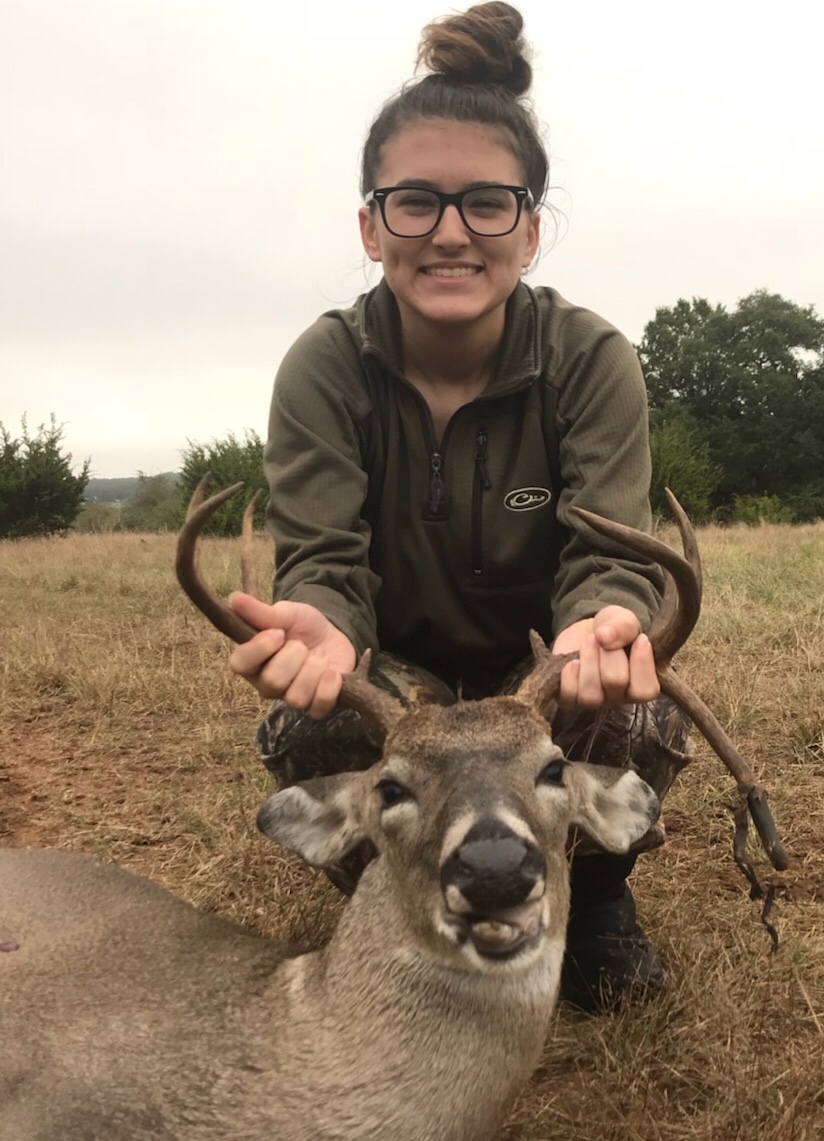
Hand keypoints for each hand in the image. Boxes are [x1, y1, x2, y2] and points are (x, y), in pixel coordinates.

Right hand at [226, 594, 356, 719]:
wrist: (332, 634)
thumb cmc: (301, 626)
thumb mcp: (284, 613)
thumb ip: (260, 611)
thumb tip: (233, 598)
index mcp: (252, 661)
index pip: (239, 665)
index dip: (260, 648)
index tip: (278, 632)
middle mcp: (266, 685)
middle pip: (272, 682)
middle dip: (294, 656)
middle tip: (301, 644)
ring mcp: (290, 698)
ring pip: (295, 698)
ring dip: (313, 670)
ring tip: (319, 656)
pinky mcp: (316, 706)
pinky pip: (318, 708)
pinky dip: (329, 687)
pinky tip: (332, 671)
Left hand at [552, 605, 658, 707]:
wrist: (584, 631)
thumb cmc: (612, 631)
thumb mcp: (624, 620)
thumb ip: (623, 626)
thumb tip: (605, 636)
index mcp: (639, 684)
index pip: (645, 690)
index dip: (642, 663)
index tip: (639, 638)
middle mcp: (617, 697)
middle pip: (615, 683)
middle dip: (610, 652)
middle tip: (603, 636)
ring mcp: (593, 700)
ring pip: (591, 695)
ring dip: (589, 660)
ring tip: (589, 641)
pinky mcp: (569, 697)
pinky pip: (568, 695)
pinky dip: (569, 675)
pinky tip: (573, 660)